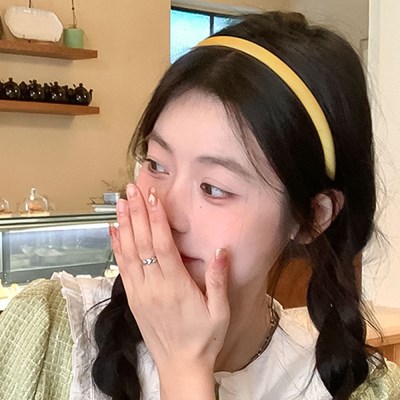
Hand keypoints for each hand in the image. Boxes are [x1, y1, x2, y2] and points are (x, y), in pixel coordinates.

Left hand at [110, 183, 229, 395]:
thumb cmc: (203, 339)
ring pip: (129, 252)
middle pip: (142, 243)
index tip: (153, 197)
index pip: (162, 245)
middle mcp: (153, 286)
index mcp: (175, 286)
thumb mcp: (220, 312)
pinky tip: (114, 231)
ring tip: (122, 202)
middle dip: (137, 213)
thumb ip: (219, 280)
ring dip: (124, 225)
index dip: (156, 219)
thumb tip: (222, 250)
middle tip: (132, 189)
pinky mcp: (133, 299)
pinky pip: (122, 268)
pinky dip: (117, 247)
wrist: (180, 366)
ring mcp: (140, 292)